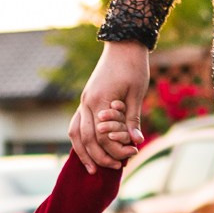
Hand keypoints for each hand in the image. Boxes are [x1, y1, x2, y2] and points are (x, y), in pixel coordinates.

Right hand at [70, 41, 149, 171]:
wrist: (124, 44)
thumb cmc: (133, 66)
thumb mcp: (137, 93)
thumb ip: (133, 119)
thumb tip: (136, 142)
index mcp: (99, 100)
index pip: (102, 135)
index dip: (115, 149)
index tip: (130, 155)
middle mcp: (87, 102)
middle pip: (85, 138)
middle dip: (97, 156)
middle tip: (114, 168)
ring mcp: (84, 100)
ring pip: (75, 132)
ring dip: (83, 151)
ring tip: (92, 168)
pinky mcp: (87, 98)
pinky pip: (78, 123)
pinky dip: (82, 139)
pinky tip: (91, 149)